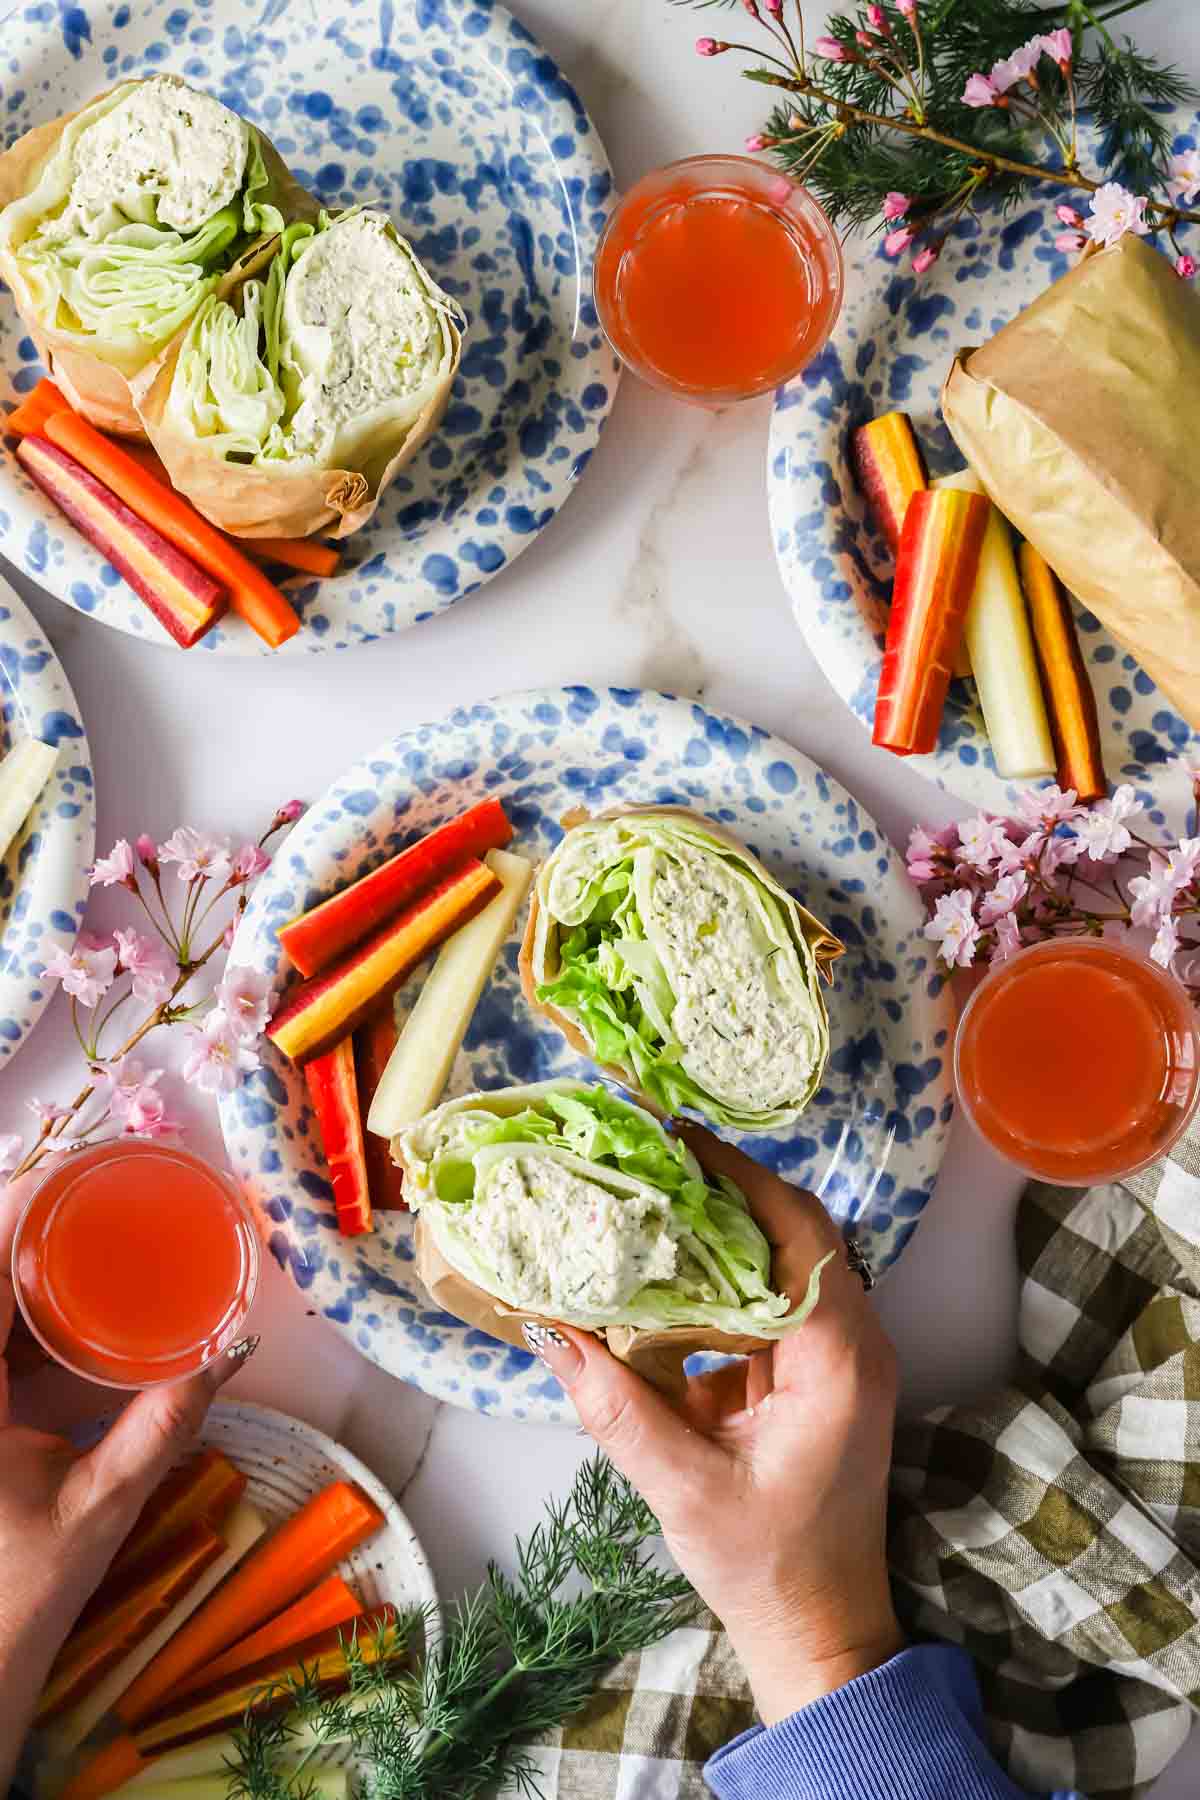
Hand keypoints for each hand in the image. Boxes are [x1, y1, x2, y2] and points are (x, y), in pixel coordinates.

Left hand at [0, 1172, 256, 1788]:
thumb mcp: (106, 1503)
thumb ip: (166, 1422)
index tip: (61, 1170)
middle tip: (83, 1183)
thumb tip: (232, 1349)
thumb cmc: (27, 1591)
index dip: (13, 1214)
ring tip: (75, 1220)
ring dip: (16, 1264)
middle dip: (21, 1224)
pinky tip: (52, 1296)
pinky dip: (13, 1311)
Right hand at [524, 1126, 902, 1725]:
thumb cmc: (769, 1569)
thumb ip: (617, 1408)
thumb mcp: (683, 1489)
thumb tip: (550, 1332)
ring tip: (652, 1197)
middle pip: (798, 1232)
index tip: (678, 1142)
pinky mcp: (819, 1376)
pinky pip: (775, 1302)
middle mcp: (855, 1345)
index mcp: (840, 1363)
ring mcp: (842, 1359)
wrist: (822, 1633)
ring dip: (727, 1229)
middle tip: (653, 1159)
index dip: (743, 1179)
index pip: (800, 1234)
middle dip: (728, 1190)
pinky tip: (669, 1272)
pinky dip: (727, 1278)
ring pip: (788, 1262)